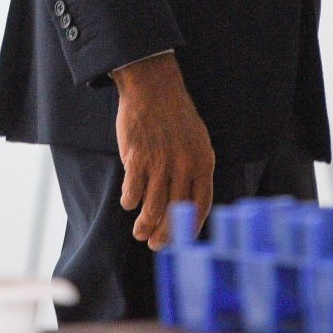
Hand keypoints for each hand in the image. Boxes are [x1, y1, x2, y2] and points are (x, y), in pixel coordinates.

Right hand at [111, 52, 214, 249]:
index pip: (202, 206)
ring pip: (152, 209)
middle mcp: (184, 166)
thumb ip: (195, 171)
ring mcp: (160, 163)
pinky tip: (128, 201)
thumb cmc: (175, 117)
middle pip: (176, 213)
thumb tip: (187, 205)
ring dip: (144, 226)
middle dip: (165, 235)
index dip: (191, 228)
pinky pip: (132, 193)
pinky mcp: (137, 159)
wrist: (153, 88)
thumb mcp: (197, 142)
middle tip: (155, 243)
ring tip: (139, 232)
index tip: (182, 240)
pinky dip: (129, 202)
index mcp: (203, 162)